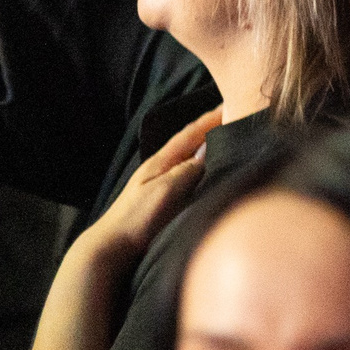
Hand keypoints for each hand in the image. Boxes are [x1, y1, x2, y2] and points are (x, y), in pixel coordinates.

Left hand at [74, 107, 222, 274]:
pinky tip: (214, 173)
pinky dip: (205, 168)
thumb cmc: (137, 217)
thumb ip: (187, 170)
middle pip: (191, 143)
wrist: (112, 246)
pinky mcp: (165, 199)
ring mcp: (162, 183)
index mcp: (161, 161)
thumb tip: (209, 153)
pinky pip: (191, 176)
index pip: (189, 133)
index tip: (232, 102)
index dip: (210, 118)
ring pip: (192, 159)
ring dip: (210, 148)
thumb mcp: (164, 190)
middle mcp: (162, 168)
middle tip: (237, 119)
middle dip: (212, 128)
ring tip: (232, 142)